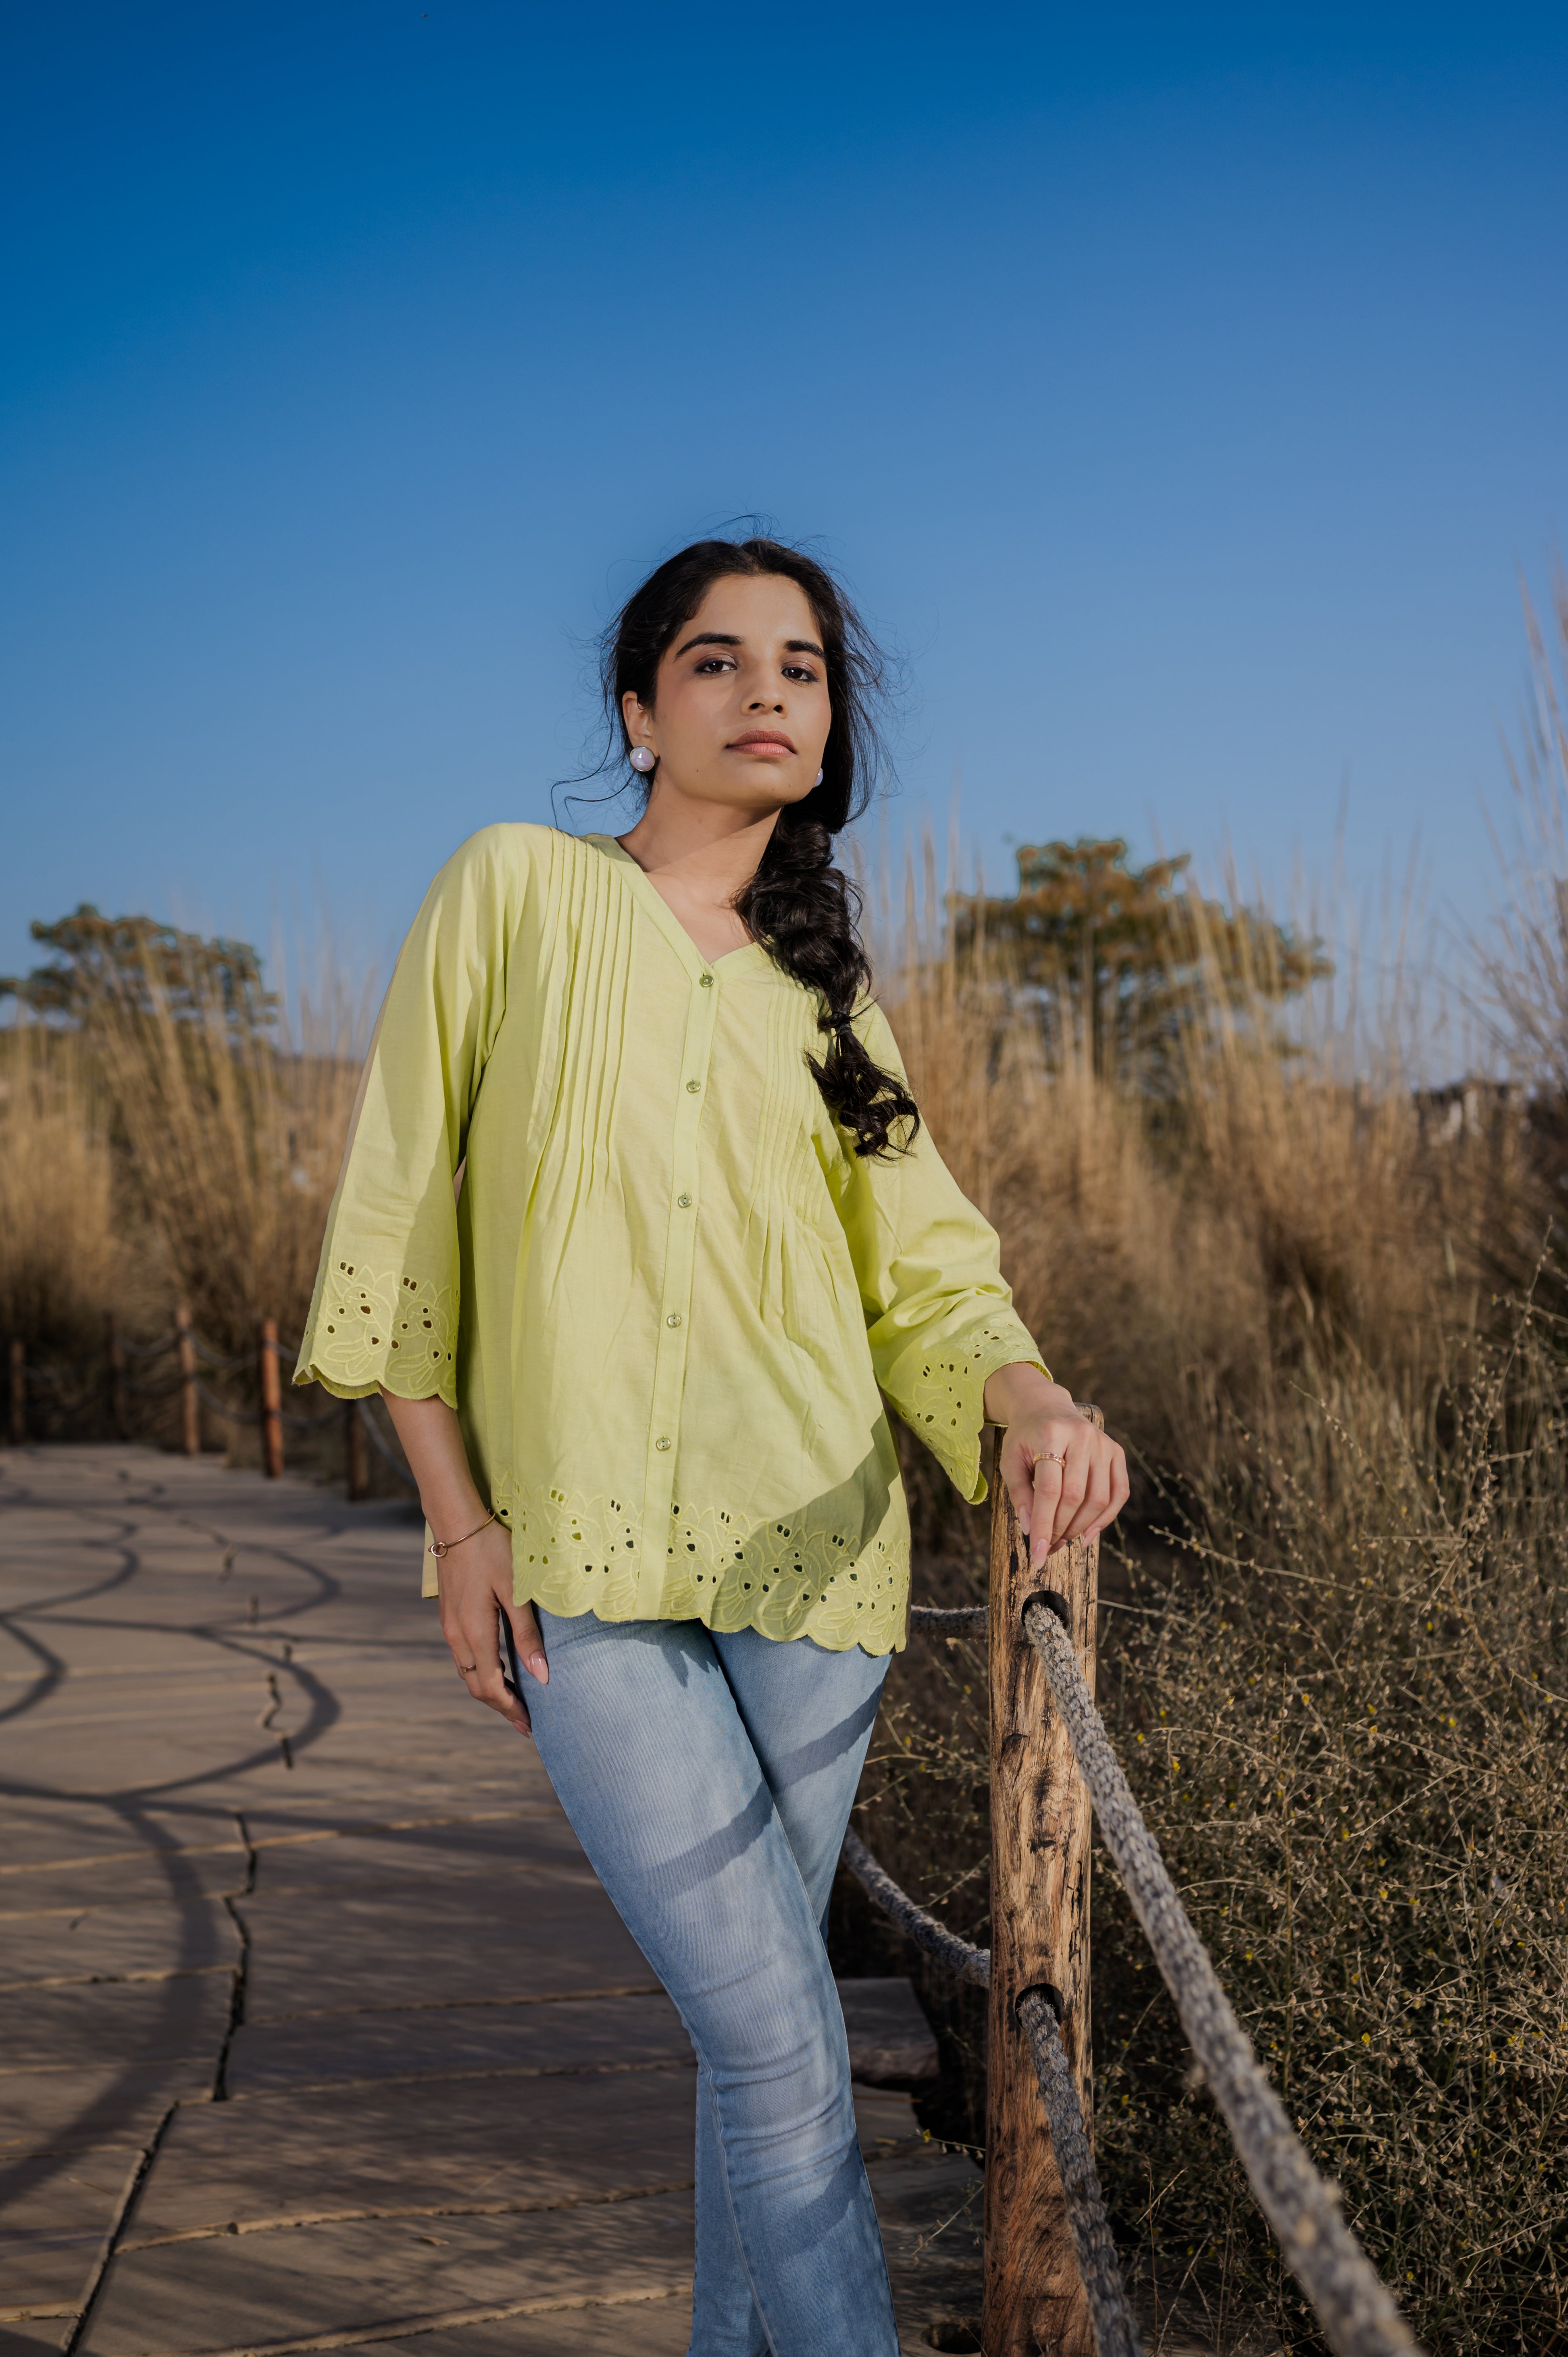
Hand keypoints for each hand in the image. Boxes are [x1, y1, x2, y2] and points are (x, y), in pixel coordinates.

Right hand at [436, 1521, 547, 1736]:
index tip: (530, 1725)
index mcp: (474, 1634)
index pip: (491, 1687)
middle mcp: (457, 1636)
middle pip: (477, 1686)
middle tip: (526, 1722)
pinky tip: (500, 1669)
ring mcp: (450, 1626)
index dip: (510, 1709)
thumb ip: (527, 1634)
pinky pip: (465, 1656)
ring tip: (515, 1701)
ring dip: (491, 1690)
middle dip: (501, 1706)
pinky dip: (483, 1671)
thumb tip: (541, 1675)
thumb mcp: (516, 1591)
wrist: (457, 1524)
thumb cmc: (492, 1551)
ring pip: (468, 1672)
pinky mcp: (450, 1616)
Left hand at [983, 1364, 1129, 1570]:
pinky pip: (1119, 1492)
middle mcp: (1081, 1436)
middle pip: (1075, 1497)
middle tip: (1047, 1548)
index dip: (1044, 1526)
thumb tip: (1031, 1529)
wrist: (1046, 1407)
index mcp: (1050, 1435)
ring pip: (1098, 1499)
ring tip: (1062, 1542)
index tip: (1037, 1556)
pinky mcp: (1117, 1451)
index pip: (1049, 1491)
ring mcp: (1103, 1443)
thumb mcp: (1011, 1460)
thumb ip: (1019, 1493)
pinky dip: (1106, 1518)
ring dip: (1080, 1528)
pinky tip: (1087, 1535)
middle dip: (1060, 1529)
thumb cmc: (1025, 1438)